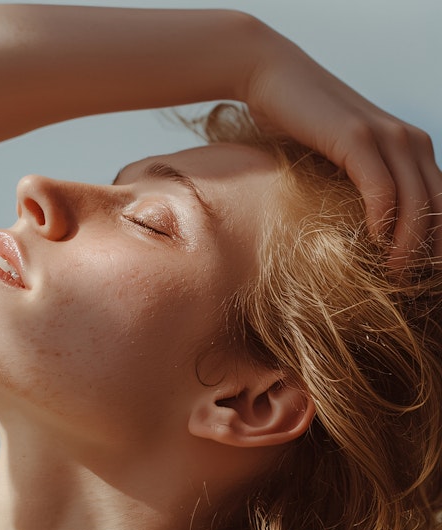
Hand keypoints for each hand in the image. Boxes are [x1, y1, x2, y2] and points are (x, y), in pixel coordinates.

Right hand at [242, 23, 441, 265]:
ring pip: (416, 201)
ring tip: (391, 273)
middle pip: (437, 207)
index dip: (435, 242)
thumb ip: (358, 184)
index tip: (415, 275)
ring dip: (409, 244)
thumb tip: (359, 233)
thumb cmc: (299, 125)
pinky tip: (372, 241)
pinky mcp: (357, 138)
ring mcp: (385, 136)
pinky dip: (383, 219)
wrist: (272, 77)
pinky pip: (382, 188)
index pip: (440, 202)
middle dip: (428, 251)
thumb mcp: (339, 159)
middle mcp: (408, 140)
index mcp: (410, 147)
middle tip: (405, 284)